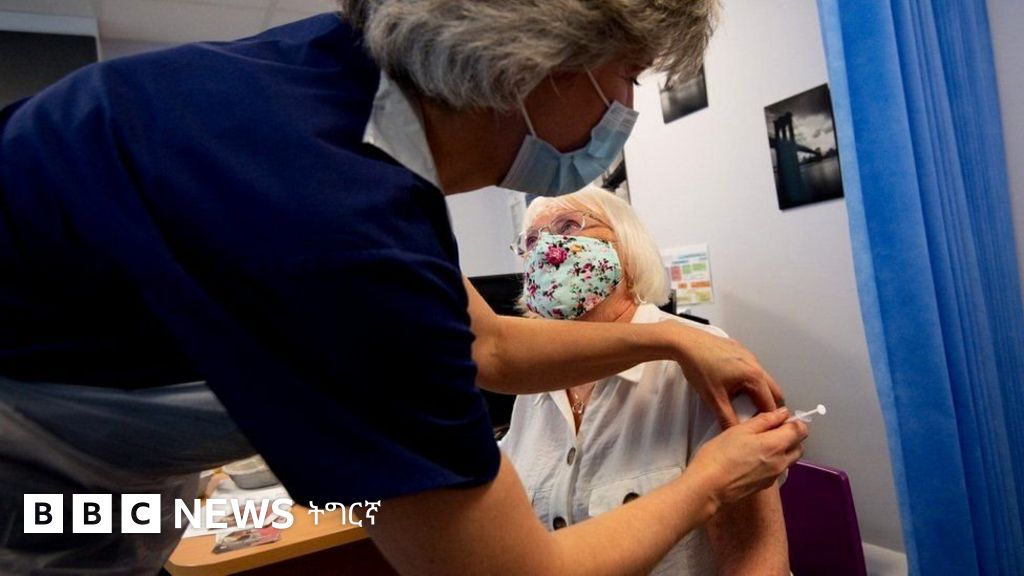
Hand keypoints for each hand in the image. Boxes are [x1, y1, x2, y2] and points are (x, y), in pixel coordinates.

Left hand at [671, 321, 783, 427]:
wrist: (686, 343)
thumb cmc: (699, 365)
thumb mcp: (714, 398)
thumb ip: (727, 418)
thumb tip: (734, 431)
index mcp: (754, 376)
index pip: (770, 404)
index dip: (769, 419)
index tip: (764, 427)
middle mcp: (755, 364)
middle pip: (773, 390)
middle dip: (769, 405)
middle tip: (759, 417)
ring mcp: (748, 355)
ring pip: (763, 378)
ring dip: (759, 392)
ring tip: (746, 403)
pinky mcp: (740, 350)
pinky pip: (752, 368)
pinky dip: (750, 380)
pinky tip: (736, 385)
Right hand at [688, 408, 806, 506]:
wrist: (708, 487)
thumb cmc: (720, 455)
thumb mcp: (740, 430)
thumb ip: (765, 420)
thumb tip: (782, 414)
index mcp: (776, 445)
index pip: (801, 430)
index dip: (793, 421)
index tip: (779, 418)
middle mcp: (780, 462)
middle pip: (799, 447)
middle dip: (791, 436)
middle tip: (770, 429)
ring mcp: (774, 476)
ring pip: (789, 459)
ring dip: (783, 449)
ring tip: (760, 444)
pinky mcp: (765, 485)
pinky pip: (777, 470)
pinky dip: (773, 461)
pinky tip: (753, 458)